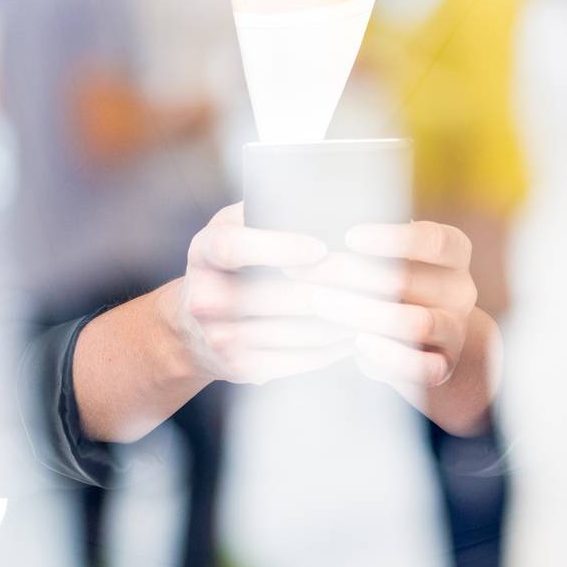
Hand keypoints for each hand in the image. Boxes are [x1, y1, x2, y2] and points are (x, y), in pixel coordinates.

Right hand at [174, 203, 357, 384]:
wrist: (191, 330)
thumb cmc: (228, 264)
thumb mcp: (231, 228)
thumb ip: (262, 211)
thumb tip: (317, 197)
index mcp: (204, 252)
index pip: (236, 248)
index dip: (278, 247)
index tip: (320, 247)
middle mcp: (206, 298)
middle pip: (275, 296)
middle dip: (330, 287)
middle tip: (372, 278)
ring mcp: (222, 339)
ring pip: (297, 331)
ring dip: (342, 320)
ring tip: (375, 305)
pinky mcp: (243, 369)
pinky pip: (299, 359)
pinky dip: (333, 348)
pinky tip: (356, 333)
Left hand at [287, 220, 479, 392]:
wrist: (426, 343)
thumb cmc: (396, 287)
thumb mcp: (393, 261)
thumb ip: (369, 251)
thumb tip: (315, 246)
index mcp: (455, 255)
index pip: (436, 241)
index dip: (395, 238)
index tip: (350, 237)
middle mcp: (461, 291)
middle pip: (410, 280)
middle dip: (353, 274)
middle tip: (310, 272)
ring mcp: (455, 331)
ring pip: (415, 323)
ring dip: (363, 313)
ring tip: (321, 303)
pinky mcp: (442, 368)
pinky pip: (420, 367)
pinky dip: (388, 355)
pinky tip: (357, 343)